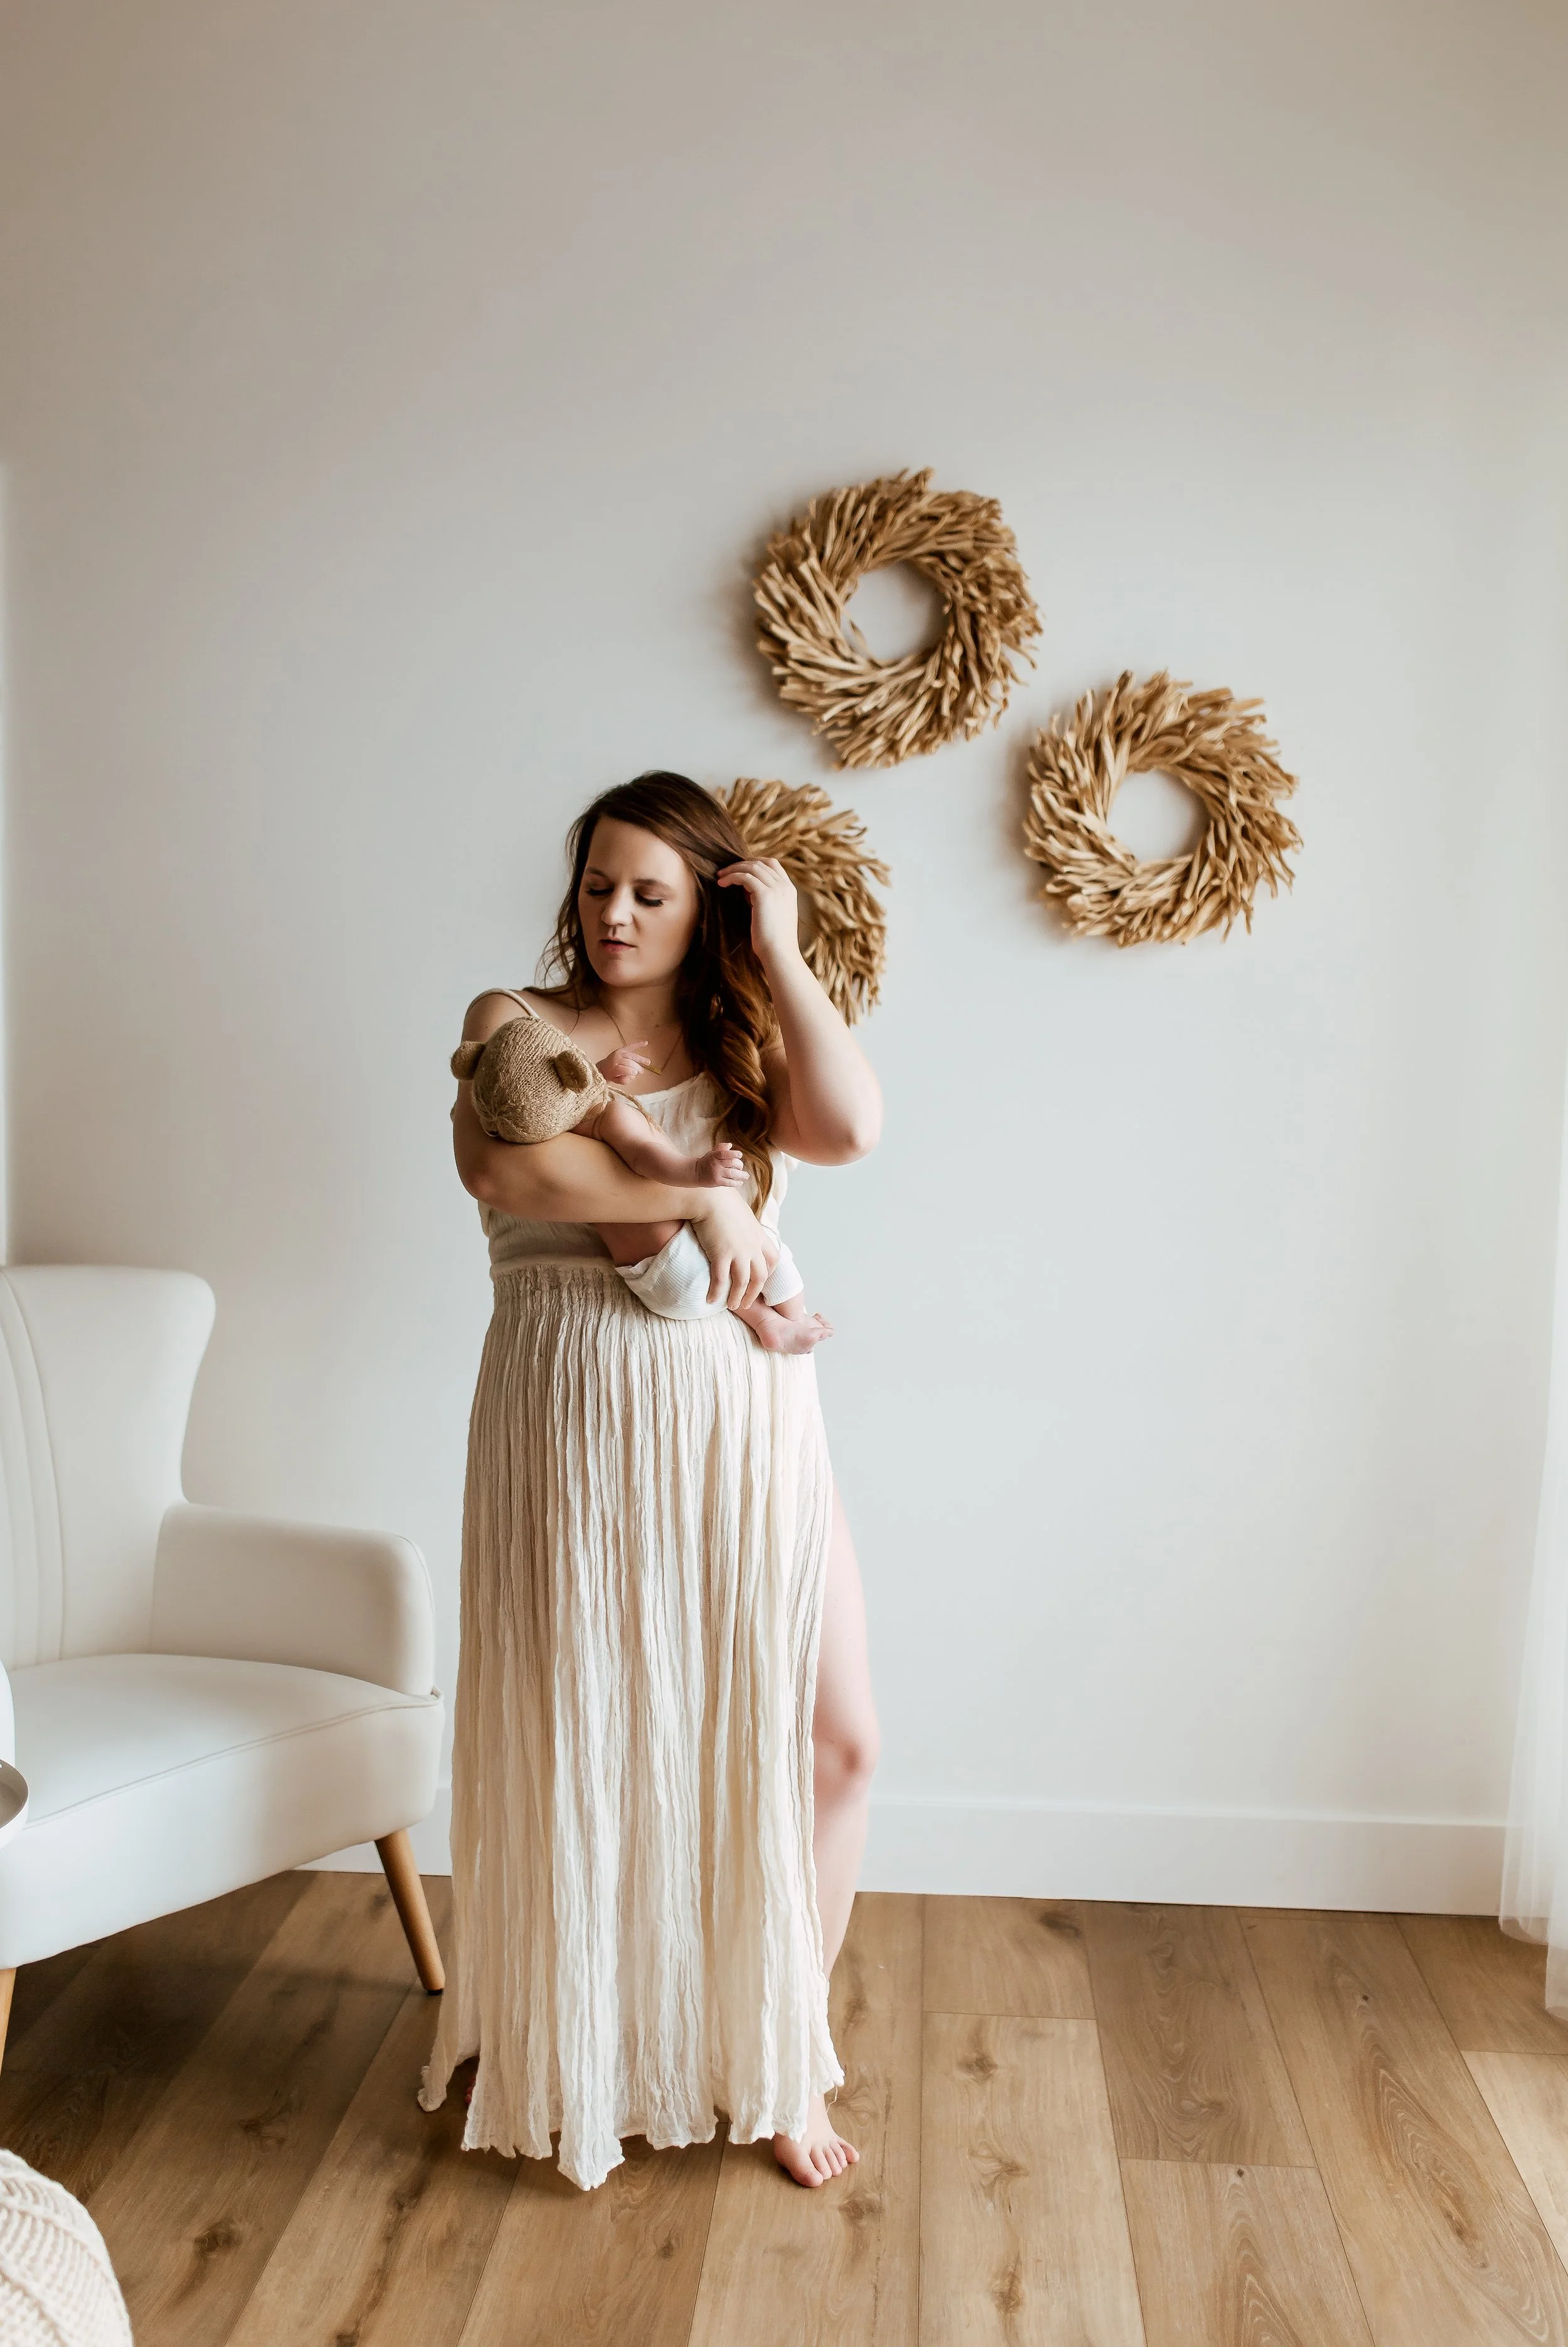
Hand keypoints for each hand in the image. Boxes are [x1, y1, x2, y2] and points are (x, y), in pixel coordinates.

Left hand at [596, 1044, 649, 1084]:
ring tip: (648, 1063)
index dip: (631, 1072)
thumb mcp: (616, 1081)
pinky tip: (646, 1043)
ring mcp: (619, 1053)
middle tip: (641, 1072)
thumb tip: (633, 1076)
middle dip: (637, 1067)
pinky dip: (638, 1044)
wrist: (603, 1067)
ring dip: (641, 1059)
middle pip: (629, 1062)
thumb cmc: (611, 1075)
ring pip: (632, 1055)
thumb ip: (624, 1081)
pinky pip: (631, 1047)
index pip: (625, 1069)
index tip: (636, 1074)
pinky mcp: (622, 1049)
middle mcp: (615, 1059)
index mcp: (613, 1068)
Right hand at [687, 1188, 772, 1308]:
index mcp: (759, 1236)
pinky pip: (721, 1281)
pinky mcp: (721, 1255)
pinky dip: (717, 1292)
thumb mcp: (742, 1214)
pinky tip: (710, 1299)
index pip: (773, 1259)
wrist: (709, 1196)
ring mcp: (738, 1252)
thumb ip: (745, 1227)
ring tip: (731, 1306)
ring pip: (743, 1283)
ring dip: (737, 1297)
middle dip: (754, 1293)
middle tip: (746, 1303)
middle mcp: (753, 1247)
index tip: (760, 1280)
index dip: (768, 1272)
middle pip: (760, 1277)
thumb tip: (739, 1230)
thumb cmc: (722, 1200)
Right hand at [694, 1143, 748, 1189]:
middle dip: (739, 1165)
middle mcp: (716, 1163)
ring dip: (742, 1175)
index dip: (734, 1153)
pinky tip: (740, 1182)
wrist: (696, 1173)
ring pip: (732, 1173)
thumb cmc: (706, 1162)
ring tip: (746, 1176)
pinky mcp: (717, 1181)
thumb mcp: (712, 1153)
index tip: (740, 1155)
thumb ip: (720, 1148)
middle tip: (741, 1167)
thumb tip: (730, 1145)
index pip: (725, 1153)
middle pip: (732, 1162)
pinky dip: (736, 1182)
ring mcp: (717, 1173)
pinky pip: (729, 1182)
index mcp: (714, 1155)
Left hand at [716, 857, 802, 972]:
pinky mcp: (765, 895)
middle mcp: (785, 886)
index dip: (755, 862)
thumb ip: (764, 900)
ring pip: (752, 867)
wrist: (779, 953)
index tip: (740, 868)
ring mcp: (776, 889)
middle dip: (741, 864)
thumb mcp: (773, 915)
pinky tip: (721, 884)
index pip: (773, 864)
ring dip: (734, 869)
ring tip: (720, 876)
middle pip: (761, 862)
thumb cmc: (773, 941)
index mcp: (789, 890)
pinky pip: (745, 877)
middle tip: (725, 871)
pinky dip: (732, 877)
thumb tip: (746, 891)